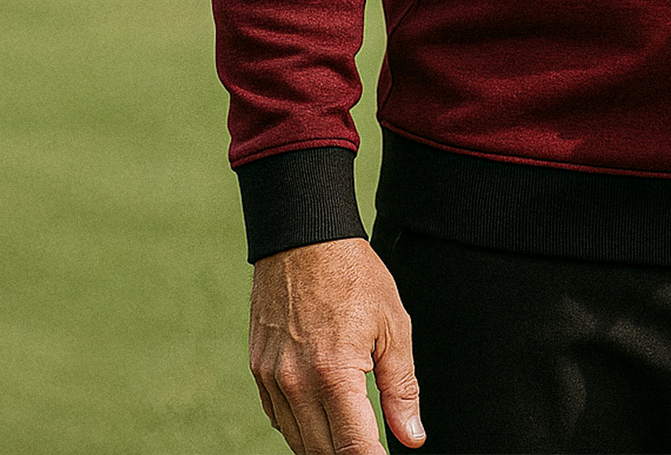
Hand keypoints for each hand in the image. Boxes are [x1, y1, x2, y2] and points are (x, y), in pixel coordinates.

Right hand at [249, 237, 424, 453]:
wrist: (303, 237)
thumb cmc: (353, 275)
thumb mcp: (393, 326)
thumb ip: (401, 387)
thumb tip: (411, 436)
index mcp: (334, 374)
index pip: (353, 449)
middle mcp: (296, 384)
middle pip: (324, 452)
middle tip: (373, 445)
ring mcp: (272, 379)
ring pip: (298, 442)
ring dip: (326, 446)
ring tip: (353, 434)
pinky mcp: (259, 370)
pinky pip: (280, 418)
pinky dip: (302, 427)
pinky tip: (323, 414)